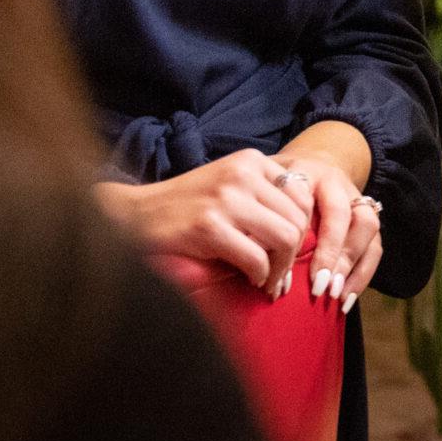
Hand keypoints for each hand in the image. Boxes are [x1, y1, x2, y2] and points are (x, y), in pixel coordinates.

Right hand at [94, 148, 312, 293]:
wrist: (136, 214)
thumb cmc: (187, 206)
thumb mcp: (230, 185)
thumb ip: (264, 196)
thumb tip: (305, 229)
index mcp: (252, 160)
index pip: (303, 196)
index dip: (303, 229)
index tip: (288, 249)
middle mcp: (243, 173)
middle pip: (298, 220)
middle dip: (293, 254)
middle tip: (279, 273)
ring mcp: (226, 198)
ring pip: (285, 238)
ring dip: (280, 268)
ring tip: (267, 279)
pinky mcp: (210, 226)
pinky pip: (257, 259)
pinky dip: (259, 275)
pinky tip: (249, 278)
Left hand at [271, 150, 383, 312]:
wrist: (314, 163)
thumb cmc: (279, 187)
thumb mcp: (263, 191)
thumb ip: (256, 215)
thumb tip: (245, 255)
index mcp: (305, 173)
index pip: (303, 201)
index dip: (296, 235)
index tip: (284, 268)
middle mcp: (335, 183)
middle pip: (341, 213)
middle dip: (331, 252)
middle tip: (317, 285)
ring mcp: (356, 198)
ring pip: (366, 225)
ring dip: (351, 263)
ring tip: (335, 293)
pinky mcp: (369, 217)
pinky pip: (375, 245)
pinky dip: (363, 273)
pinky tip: (347, 297)